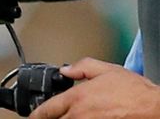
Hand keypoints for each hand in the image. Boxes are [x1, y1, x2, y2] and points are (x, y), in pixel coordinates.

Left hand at [29, 57, 159, 117]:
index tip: (32, 116)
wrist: (154, 108)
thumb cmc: (134, 92)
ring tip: (67, 116)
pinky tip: (82, 118)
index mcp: (77, 98)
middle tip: (49, 116)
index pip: (47, 109)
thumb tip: (67, 70)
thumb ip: (82, 67)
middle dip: (51, 118)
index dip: (36, 114)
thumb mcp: (106, 69)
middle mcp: (80, 116)